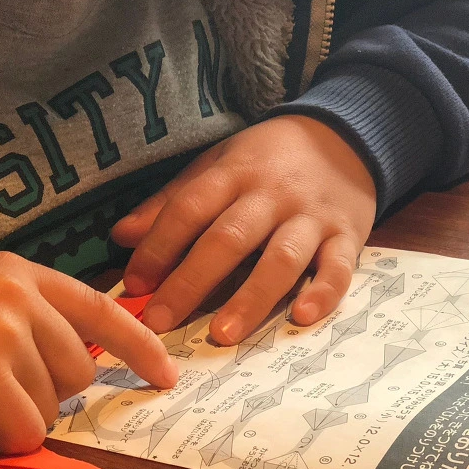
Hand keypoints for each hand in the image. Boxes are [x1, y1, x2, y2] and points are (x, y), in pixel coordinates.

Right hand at [0, 252, 176, 456]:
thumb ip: (30, 327)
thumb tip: (93, 366)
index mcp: (14, 272)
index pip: (101, 308)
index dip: (140, 347)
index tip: (167, 376)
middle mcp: (13, 291)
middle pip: (80, 370)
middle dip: (41, 394)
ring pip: (53, 406)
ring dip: (12, 419)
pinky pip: (25, 432)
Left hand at [112, 114, 376, 344]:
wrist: (345, 135)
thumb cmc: (268, 161)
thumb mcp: (218, 165)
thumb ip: (172, 203)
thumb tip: (120, 236)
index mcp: (234, 174)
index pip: (189, 208)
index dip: (158, 246)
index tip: (134, 284)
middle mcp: (273, 195)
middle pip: (229, 238)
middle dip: (192, 281)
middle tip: (161, 321)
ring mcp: (312, 217)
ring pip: (281, 259)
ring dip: (251, 298)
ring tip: (223, 333)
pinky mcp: (348, 236)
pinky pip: (339, 268)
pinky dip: (324, 293)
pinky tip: (302, 317)